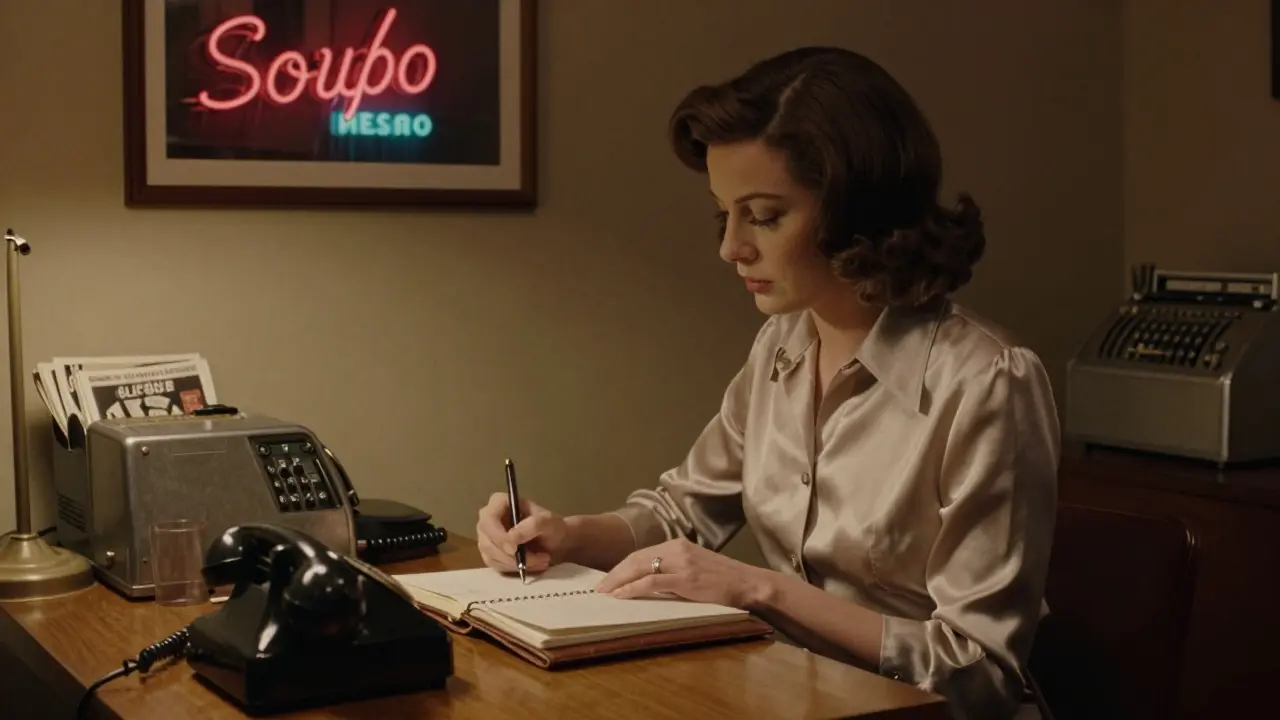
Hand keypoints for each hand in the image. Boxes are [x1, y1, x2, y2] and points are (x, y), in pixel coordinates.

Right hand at [475, 492, 571, 573]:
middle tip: (535, 560)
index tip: (515, 549)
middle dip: (510, 555)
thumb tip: (512, 537)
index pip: (489, 519)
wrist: (554, 541)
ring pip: (491, 556)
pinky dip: (513, 569)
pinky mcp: (489, 553)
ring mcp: (486, 537)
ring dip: (516, 563)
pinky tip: (530, 566)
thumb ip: (533, 525)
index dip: (498, 536)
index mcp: (499, 502)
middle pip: (487, 540)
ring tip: (540, 561)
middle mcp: (487, 519)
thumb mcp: (549, 522)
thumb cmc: (551, 526)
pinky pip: (495, 565)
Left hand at [594, 538, 770, 608]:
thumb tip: (648, 582)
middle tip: (598, 589)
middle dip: (613, 574)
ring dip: (617, 582)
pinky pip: (651, 582)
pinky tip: (620, 596)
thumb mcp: (695, 567)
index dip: (620, 568)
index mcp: (677, 544)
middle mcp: (676, 549)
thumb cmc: (724, 580)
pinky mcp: (686, 579)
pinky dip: (632, 588)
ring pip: (639, 568)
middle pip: (635, 558)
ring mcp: (681, 563)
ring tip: (604, 594)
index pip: (640, 554)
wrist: (749, 583)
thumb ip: (674, 569)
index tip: (607, 580)